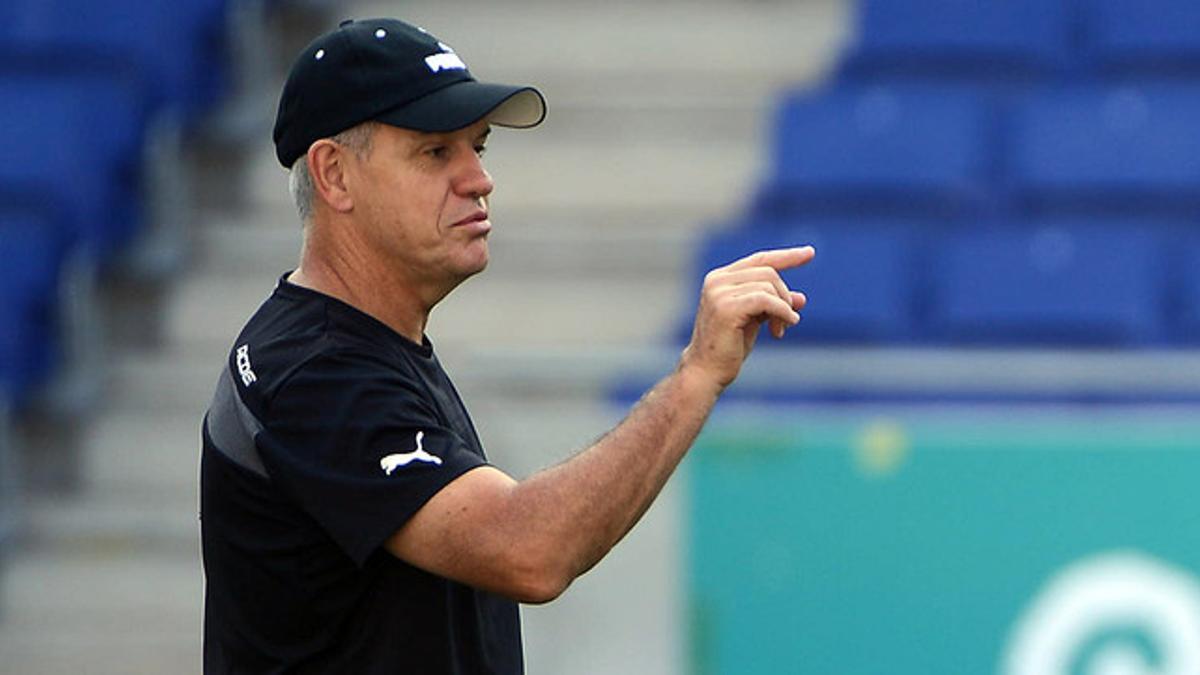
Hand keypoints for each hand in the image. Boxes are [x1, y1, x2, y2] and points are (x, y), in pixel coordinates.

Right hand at [679, 246, 813, 391]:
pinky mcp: (726, 307)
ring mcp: (719, 292)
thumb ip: (774, 304)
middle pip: (768, 272)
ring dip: (783, 308)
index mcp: (720, 278)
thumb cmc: (729, 347)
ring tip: (781, 329)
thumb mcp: (756, 320)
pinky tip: (784, 327)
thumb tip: (802, 298)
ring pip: (768, 285)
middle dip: (785, 295)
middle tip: (789, 320)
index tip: (810, 253)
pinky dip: (782, 311)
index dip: (787, 256)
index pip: (760, 260)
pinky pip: (765, 299)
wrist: (706, 371)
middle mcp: (717, 280)